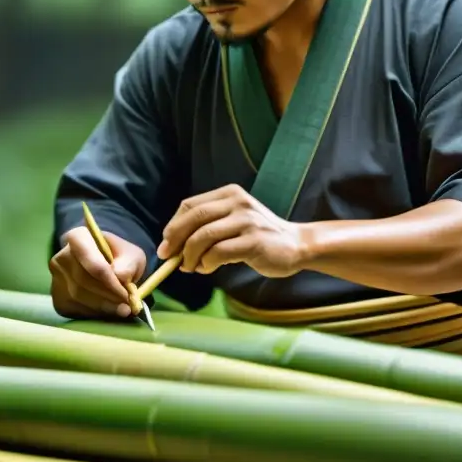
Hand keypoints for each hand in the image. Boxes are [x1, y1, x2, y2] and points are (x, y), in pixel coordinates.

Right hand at [49, 227, 146, 318]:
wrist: (105, 265)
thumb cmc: (119, 258)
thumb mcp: (132, 255)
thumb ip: (129, 264)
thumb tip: (120, 276)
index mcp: (79, 238)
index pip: (92, 263)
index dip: (111, 281)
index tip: (127, 294)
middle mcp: (62, 257)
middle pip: (84, 281)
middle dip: (108, 296)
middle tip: (128, 306)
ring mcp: (56, 278)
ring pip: (78, 297)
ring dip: (103, 307)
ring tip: (123, 310)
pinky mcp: (58, 298)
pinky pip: (75, 309)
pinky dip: (94, 313)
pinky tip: (108, 311)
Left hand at [157, 184, 307, 277]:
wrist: (296, 245)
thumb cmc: (258, 235)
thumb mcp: (233, 220)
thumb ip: (207, 226)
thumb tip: (172, 245)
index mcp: (230, 194)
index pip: (190, 205)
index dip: (173, 226)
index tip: (166, 244)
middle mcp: (238, 202)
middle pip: (195, 218)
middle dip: (175, 240)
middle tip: (169, 258)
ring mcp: (247, 221)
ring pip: (203, 236)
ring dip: (190, 255)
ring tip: (191, 267)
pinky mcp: (254, 242)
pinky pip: (219, 252)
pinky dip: (206, 263)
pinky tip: (208, 268)